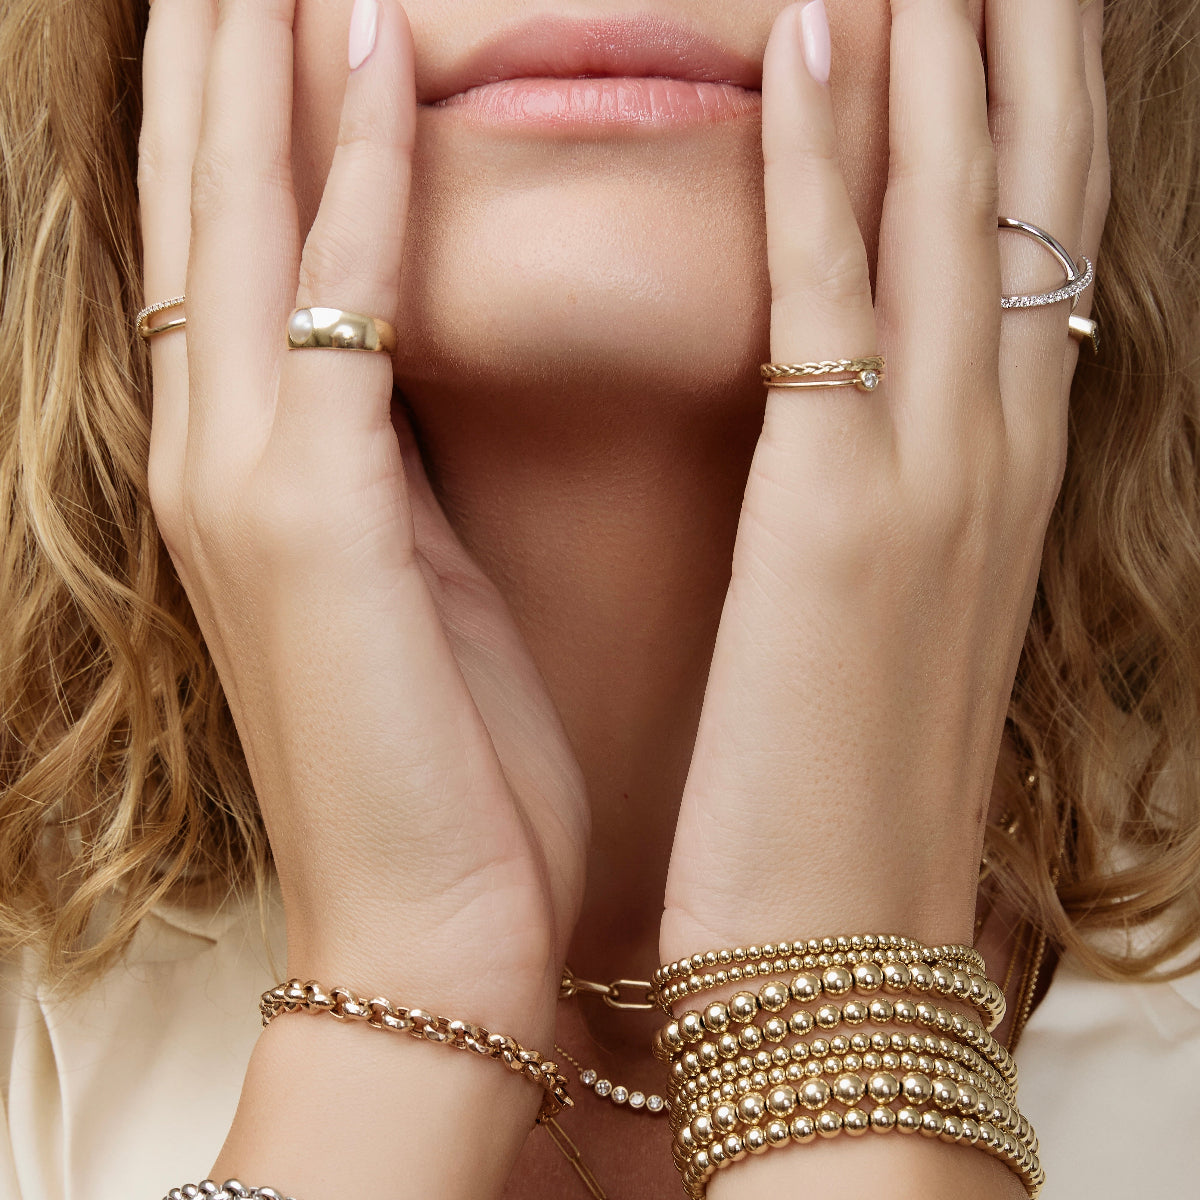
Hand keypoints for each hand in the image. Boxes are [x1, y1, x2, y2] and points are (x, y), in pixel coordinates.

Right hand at [137, 0, 587, 1036]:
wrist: (435, 924)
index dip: (251, 97)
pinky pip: (326, 301)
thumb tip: (420, 358)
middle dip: (225, 37)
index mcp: (258, 472)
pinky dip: (349, 174)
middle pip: (208, 192)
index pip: (237, 237)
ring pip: (236, 214)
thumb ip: (404, 461)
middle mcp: (218, 454)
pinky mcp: (308, 521)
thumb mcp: (428, 583)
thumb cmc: (457, 764)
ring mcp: (244, 482)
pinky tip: (374, 51)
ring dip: (262, 55)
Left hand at [662, 0, 1109, 960]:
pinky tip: (813, 29)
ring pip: (953, 202)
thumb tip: (854, 396)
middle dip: (1017, 25)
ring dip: (939, 37)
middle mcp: (996, 449)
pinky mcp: (836, 514)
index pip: (1029, 236)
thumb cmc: (839, 787)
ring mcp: (933, 475)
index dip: (1028, 95)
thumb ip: (888, 495)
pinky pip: (830, 289)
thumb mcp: (885, 612)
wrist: (833, 946)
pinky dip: (823, 154)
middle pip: (1023, 183)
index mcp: (999, 474)